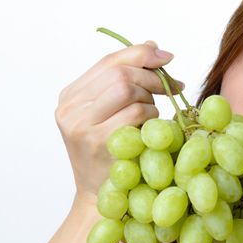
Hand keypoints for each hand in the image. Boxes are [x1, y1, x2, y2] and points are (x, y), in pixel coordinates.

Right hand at [55, 41, 181, 196]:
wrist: (99, 196)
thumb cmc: (109, 153)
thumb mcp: (110, 113)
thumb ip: (125, 80)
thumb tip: (153, 46)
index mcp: (70, 96)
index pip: (108, 61)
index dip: (141, 54)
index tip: (167, 57)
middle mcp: (70, 108)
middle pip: (120, 72)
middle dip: (152, 77)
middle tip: (173, 86)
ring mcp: (81, 125)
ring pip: (129, 89)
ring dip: (151, 100)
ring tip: (151, 115)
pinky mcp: (99, 141)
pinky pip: (137, 113)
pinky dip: (152, 118)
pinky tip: (150, 130)